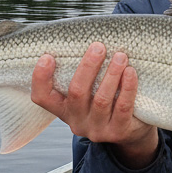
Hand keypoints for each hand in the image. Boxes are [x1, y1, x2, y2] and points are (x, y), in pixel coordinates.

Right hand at [31, 42, 159, 168]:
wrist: (131, 132)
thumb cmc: (106, 101)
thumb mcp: (89, 93)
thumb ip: (82, 75)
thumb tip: (85, 40)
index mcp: (64, 109)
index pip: (42, 98)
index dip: (41, 78)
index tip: (48, 56)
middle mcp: (77, 121)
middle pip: (77, 93)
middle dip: (88, 67)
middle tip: (99, 47)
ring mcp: (97, 129)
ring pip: (101, 100)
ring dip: (111, 74)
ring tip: (120, 56)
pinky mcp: (118, 132)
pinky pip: (123, 107)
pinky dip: (127, 88)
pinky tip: (131, 72)